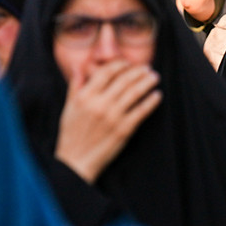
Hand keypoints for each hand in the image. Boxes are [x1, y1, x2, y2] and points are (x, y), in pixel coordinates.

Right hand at [55, 60, 161, 182]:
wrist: (76, 162)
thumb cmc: (71, 135)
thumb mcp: (68, 108)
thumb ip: (75, 86)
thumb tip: (79, 66)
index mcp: (85, 97)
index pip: (106, 72)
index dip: (120, 64)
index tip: (128, 63)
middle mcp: (99, 104)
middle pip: (124, 79)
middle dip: (139, 71)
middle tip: (147, 68)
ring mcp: (113, 117)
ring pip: (135, 92)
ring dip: (148, 82)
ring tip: (155, 77)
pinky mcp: (124, 130)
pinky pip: (141, 111)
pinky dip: (151, 101)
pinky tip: (157, 95)